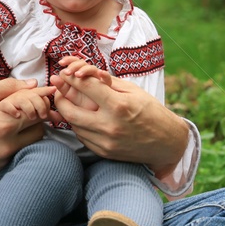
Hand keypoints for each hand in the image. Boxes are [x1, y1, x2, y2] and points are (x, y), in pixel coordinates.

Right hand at [0, 78, 51, 172]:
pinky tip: (4, 134)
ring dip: (30, 130)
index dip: (41, 100)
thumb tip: (33, 85)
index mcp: (3, 123)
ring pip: (32, 142)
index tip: (44, 93)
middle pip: (40, 128)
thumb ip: (8, 87)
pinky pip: (19, 151)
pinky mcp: (0, 166)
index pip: (36, 110)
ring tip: (16, 121)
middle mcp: (7, 144)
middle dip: (37, 116)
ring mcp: (4, 158)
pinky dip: (17, 141)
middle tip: (28, 107)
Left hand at [51, 57, 187, 175]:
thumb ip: (107, 83)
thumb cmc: (151, 112)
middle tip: (57, 89)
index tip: (63, 73)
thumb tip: (84, 73)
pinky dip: (79, 126)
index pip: (86, 88)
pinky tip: (82, 117)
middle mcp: (110, 126)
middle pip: (70, 111)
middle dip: (60, 98)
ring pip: (74, 126)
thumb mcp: (133, 91)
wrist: (168, 143)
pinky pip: (82, 137)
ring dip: (68, 112)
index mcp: (119, 106)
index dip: (71, 78)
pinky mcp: (104, 152)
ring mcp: (106, 142)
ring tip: (68, 101)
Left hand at [52, 57, 108, 113]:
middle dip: (74, 65)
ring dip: (85, 70)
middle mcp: (90, 77)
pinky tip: (101, 74)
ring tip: (78, 75)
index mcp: (81, 77)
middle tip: (68, 72)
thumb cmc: (85, 106)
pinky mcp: (109, 88)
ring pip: (93, 70)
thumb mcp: (72, 96)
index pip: (75, 63)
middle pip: (83, 64)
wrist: (101, 113)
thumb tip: (52, 77)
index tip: (61, 63)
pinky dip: (105, 76)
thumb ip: (63, 87)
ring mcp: (100, 81)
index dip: (68, 60)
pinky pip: (108, 80)